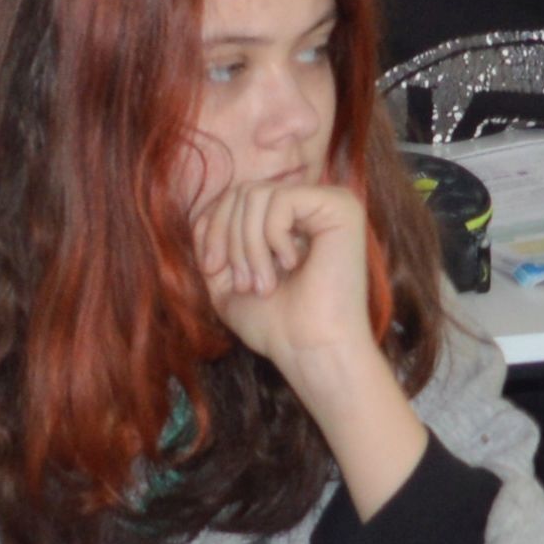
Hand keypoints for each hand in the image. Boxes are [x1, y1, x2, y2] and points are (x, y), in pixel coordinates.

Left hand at [193, 168, 390, 393]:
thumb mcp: (227, 277)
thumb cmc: (275, 325)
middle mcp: (313, 203)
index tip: (213, 270)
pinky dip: (272, 237)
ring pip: (257, 194)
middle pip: (243, 192)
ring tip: (265, 283)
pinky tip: (292, 265)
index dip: (213, 229)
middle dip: (229, 239)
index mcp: (291, 218)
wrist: (310, 352)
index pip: (236, 198)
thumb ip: (212, 241)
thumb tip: (201, 212)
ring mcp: (331, 202)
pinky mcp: (341, 206)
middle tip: (245, 283)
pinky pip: (281, 199)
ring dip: (249, 245)